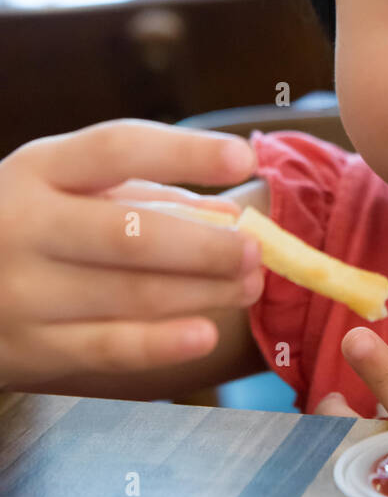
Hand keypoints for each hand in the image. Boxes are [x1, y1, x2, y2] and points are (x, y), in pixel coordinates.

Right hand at [0, 119, 263, 388]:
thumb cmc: (26, 223)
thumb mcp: (65, 188)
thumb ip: (143, 194)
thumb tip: (225, 215)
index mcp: (38, 169)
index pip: (118, 148)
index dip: (186, 151)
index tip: (244, 157)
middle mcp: (24, 225)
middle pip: (131, 232)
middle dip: (206, 244)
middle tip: (255, 248)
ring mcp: (22, 291)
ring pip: (129, 293)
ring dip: (201, 291)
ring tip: (248, 285)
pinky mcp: (27, 348)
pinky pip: (106, 348)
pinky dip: (161, 343)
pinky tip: (203, 333)